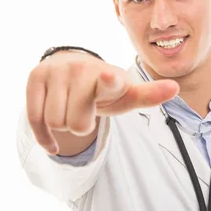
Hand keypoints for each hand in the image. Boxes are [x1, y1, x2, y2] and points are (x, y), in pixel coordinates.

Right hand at [26, 51, 178, 152]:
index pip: (107, 81)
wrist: (71, 68)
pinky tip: (53, 142)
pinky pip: (35, 118)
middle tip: (85, 111)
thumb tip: (175, 89)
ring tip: (70, 111)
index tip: (111, 79)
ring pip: (55, 121)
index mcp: (107, 76)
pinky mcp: (36, 76)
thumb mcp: (126, 94)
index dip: (109, 82)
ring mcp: (56, 71)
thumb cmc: (103, 88)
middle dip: (81, 124)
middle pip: (76, 122)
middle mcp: (80, 69)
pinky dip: (44, 136)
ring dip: (63, 125)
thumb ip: (148, 95)